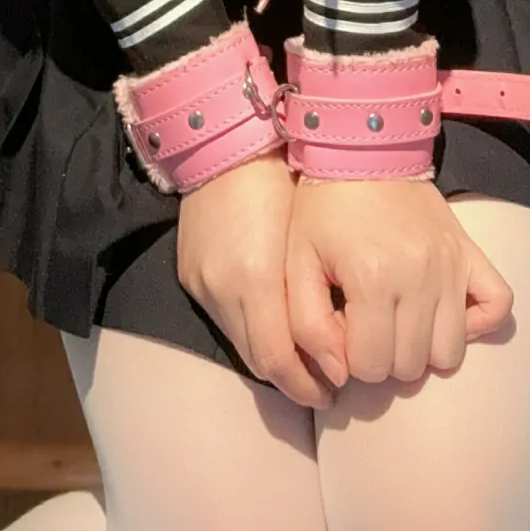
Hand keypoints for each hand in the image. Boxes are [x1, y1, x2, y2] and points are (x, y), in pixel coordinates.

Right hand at [176, 150, 339, 409]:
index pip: (278, 358)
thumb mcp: (309, 234)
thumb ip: (319, 293)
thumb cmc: (280, 179)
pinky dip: (251, 334)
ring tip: (305, 364)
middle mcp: (221, 287)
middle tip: (327, 387)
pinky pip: (224, 321)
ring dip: (272, 360)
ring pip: (240, 344)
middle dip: (293, 380)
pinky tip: (275, 330)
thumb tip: (339, 342)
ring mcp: (201, 283)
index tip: (337, 387)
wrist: (225, 143)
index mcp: (255, 276)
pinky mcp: (190, 276)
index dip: (309, 381)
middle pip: (258, 360)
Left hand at [285, 176, 513, 384]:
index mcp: (372, 278)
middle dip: (382, 357)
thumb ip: (307, 326)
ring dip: (422, 349)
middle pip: (411, 366)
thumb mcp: (295, 265)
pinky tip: (443, 314)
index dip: (349, 358)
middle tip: (366, 324)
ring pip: (451, 352)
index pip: (370, 367)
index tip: (340, 328)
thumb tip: (338, 376)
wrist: (362, 152)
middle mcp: (420, 275)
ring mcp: (452, 265)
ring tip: (398, 321)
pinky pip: (498, 306)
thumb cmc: (321, 211)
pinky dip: (476, 323)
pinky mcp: (470, 254)